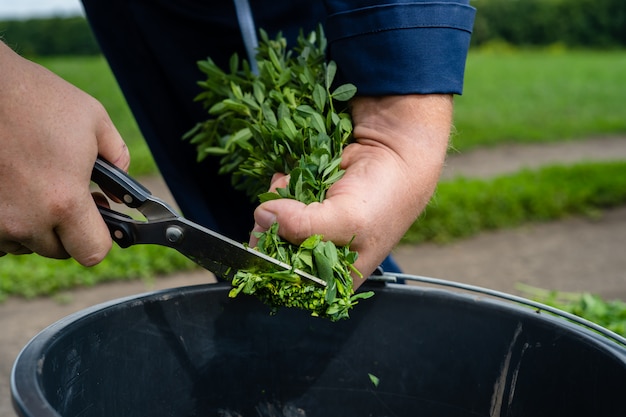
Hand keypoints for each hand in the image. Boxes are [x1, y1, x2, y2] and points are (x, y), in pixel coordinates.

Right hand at [0, 42, 129, 264]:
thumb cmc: (37, 99)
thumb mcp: (95, 121)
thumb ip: (119, 160)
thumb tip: (121, 191)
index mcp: (64, 202)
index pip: (93, 253)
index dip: (102, 238)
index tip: (99, 219)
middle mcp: (26, 220)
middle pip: (60, 250)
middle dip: (70, 229)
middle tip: (68, 196)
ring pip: (26, 243)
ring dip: (36, 226)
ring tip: (38, 188)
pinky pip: (0, 235)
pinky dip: (9, 220)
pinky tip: (14, 191)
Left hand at [250, 94, 451, 287]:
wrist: (396, 153)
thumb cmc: (383, 199)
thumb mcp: (346, 220)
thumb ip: (302, 226)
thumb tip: (262, 215)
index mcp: (337, 276)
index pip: (292, 283)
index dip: (271, 264)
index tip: (262, 239)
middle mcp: (323, 256)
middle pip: (277, 252)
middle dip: (271, 227)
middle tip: (274, 209)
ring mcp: (314, 227)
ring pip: (276, 224)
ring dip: (276, 204)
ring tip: (287, 190)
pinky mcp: (309, 202)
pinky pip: (282, 201)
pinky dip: (281, 188)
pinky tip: (287, 181)